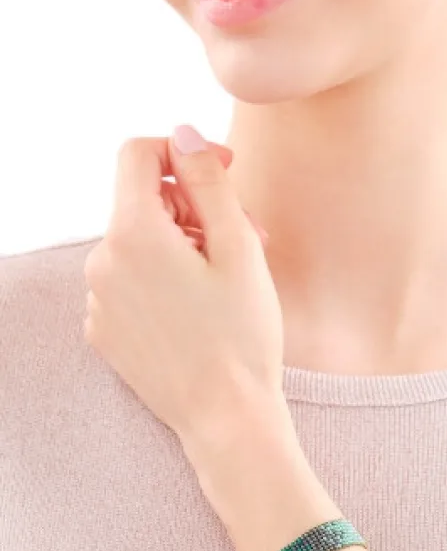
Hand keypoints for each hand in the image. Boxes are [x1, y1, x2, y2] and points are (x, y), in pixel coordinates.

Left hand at [83, 125, 285, 447]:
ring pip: (137, 247)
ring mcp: (97, 301)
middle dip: (191, 210)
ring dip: (179, 249)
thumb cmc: (241, 337)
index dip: (183, 153)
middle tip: (244, 239)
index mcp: (132, 234)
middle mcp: (101, 263)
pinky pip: (128, 285)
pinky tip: (198, 312)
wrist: (227, 417)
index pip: (138, 155)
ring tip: (225, 283)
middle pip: (141, 204)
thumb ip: (208, 182)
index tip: (221, 174)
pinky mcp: (104, 332)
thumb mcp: (238, 249)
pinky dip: (160, 283)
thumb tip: (183, 134)